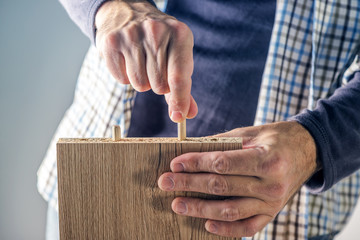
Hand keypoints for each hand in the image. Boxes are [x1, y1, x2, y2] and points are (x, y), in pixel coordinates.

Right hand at [95, 0, 197, 121]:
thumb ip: (183, 86)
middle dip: (158, 85)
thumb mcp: (177, 55)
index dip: (179, 100)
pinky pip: (121, 79)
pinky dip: (125, 76)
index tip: (178, 117)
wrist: (128, 12)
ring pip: (140, 85)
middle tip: (154, 68)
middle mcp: (156, 31)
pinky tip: (126, 59)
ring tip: (140, 61)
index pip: (179, 77)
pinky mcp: (111, 41)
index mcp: (180, 34)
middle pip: (159, 86)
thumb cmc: (159, 41)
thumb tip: (189, 114)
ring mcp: (132, 34)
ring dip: (141, 81)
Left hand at [158, 121, 316, 236]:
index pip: (222, 163)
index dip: (195, 163)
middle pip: (221, 187)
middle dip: (189, 184)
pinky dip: (226, 229)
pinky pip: (247, 228)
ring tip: (177, 204)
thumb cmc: (275, 138)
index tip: (175, 164)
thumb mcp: (251, 133)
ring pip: (229, 210)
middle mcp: (270, 184)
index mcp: (266, 159)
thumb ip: (222, 143)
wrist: (308, 151)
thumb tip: (190, 149)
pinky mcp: (272, 214)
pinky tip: (206, 225)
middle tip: (165, 183)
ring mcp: (272, 203)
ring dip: (200, 209)